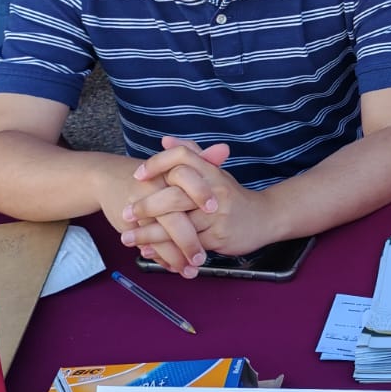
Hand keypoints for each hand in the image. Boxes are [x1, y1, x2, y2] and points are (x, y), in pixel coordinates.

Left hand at [122, 137, 278, 270]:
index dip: (157, 164)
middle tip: (126, 213)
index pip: (181, 158)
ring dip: (149, 234)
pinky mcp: (218, 236)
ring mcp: (217, 215)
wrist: (265, 218)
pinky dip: (165, 250)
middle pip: (174, 196)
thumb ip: (191, 154)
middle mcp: (215, 191)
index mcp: (211, 171)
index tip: (137, 176)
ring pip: (178, 225)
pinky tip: (149, 251)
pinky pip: (187, 245)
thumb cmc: (231, 195)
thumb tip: (165, 140)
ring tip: (128, 238)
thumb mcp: (215, 172)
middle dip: (146, 207)